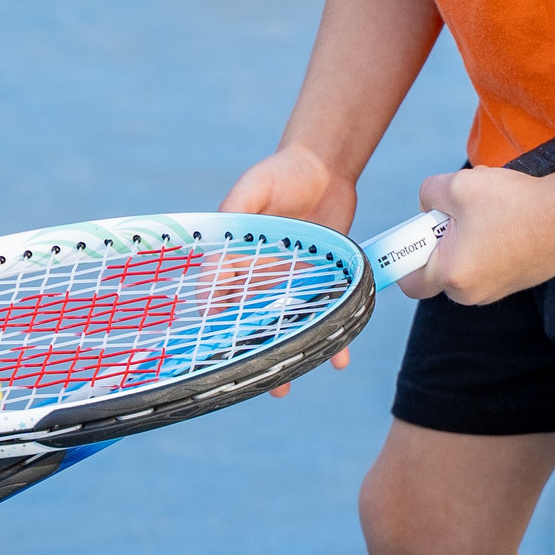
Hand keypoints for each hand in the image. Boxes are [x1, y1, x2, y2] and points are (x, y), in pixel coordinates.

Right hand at [221, 146, 358, 383]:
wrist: (326, 168)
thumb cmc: (284, 171)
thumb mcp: (258, 184)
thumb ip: (239, 204)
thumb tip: (223, 228)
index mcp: (236, 252)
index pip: (219, 287)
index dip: (215, 312)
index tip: (215, 337)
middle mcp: (258, 273)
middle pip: (247, 317)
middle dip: (247, 348)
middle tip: (251, 377)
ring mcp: (288, 281)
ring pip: (284, 324)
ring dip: (285, 354)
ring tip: (285, 387)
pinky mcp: (320, 282)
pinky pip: (323, 313)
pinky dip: (332, 337)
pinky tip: (339, 359)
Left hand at [403, 166, 554, 305]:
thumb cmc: (514, 203)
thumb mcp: (457, 185)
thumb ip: (427, 194)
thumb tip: (428, 205)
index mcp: (452, 276)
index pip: (409, 281)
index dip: (403, 256)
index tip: (413, 233)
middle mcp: (473, 293)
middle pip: (438, 269)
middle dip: (440, 238)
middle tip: (456, 211)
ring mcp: (498, 290)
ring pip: (465, 262)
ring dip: (466, 236)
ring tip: (488, 211)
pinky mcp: (518, 282)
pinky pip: (489, 262)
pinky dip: (489, 241)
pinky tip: (508, 218)